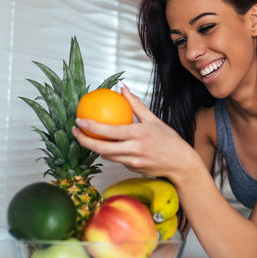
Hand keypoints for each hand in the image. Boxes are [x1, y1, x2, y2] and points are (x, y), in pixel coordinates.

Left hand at [72, 85, 196, 179]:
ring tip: (85, 137)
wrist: (181, 164)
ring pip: (106, 155)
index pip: (109, 131)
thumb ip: (136, 104)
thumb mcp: (154, 119)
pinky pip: (117, 159)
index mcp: (139, 134)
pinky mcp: (132, 169)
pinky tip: (106, 145)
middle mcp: (134, 149)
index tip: (79, 120)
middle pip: (101, 148)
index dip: (91, 126)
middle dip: (84, 141)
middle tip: (75, 132)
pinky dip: (111, 152)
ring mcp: (133, 161)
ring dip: (94, 147)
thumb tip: (122, 87)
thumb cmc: (169, 140)